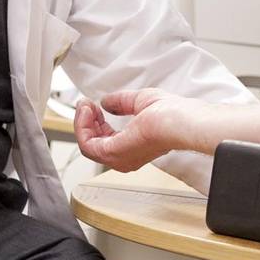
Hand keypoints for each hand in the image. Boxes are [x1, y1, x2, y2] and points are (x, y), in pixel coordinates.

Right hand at [74, 88, 211, 170]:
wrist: (177, 119)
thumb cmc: (170, 112)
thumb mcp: (139, 101)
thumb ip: (121, 102)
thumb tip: (107, 102)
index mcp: (134, 147)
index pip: (105, 139)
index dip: (96, 120)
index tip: (93, 104)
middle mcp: (125, 157)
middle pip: (93, 143)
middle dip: (86, 120)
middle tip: (86, 103)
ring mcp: (118, 158)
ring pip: (87, 144)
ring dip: (82, 122)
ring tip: (85, 105)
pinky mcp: (112, 153)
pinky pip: (86, 144)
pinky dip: (82, 126)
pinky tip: (87, 110)